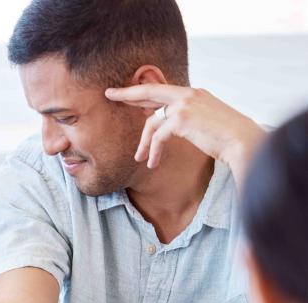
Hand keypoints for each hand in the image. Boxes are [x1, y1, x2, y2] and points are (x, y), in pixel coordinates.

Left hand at [105, 84, 263, 178]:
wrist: (242, 141)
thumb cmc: (226, 137)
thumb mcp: (205, 122)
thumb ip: (186, 119)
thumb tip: (167, 127)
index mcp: (193, 93)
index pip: (161, 90)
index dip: (141, 91)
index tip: (124, 91)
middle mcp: (188, 94)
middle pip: (149, 91)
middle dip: (127, 93)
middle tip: (108, 94)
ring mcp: (185, 104)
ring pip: (151, 122)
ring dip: (144, 143)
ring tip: (140, 159)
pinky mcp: (182, 119)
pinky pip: (158, 136)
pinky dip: (153, 151)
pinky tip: (152, 163)